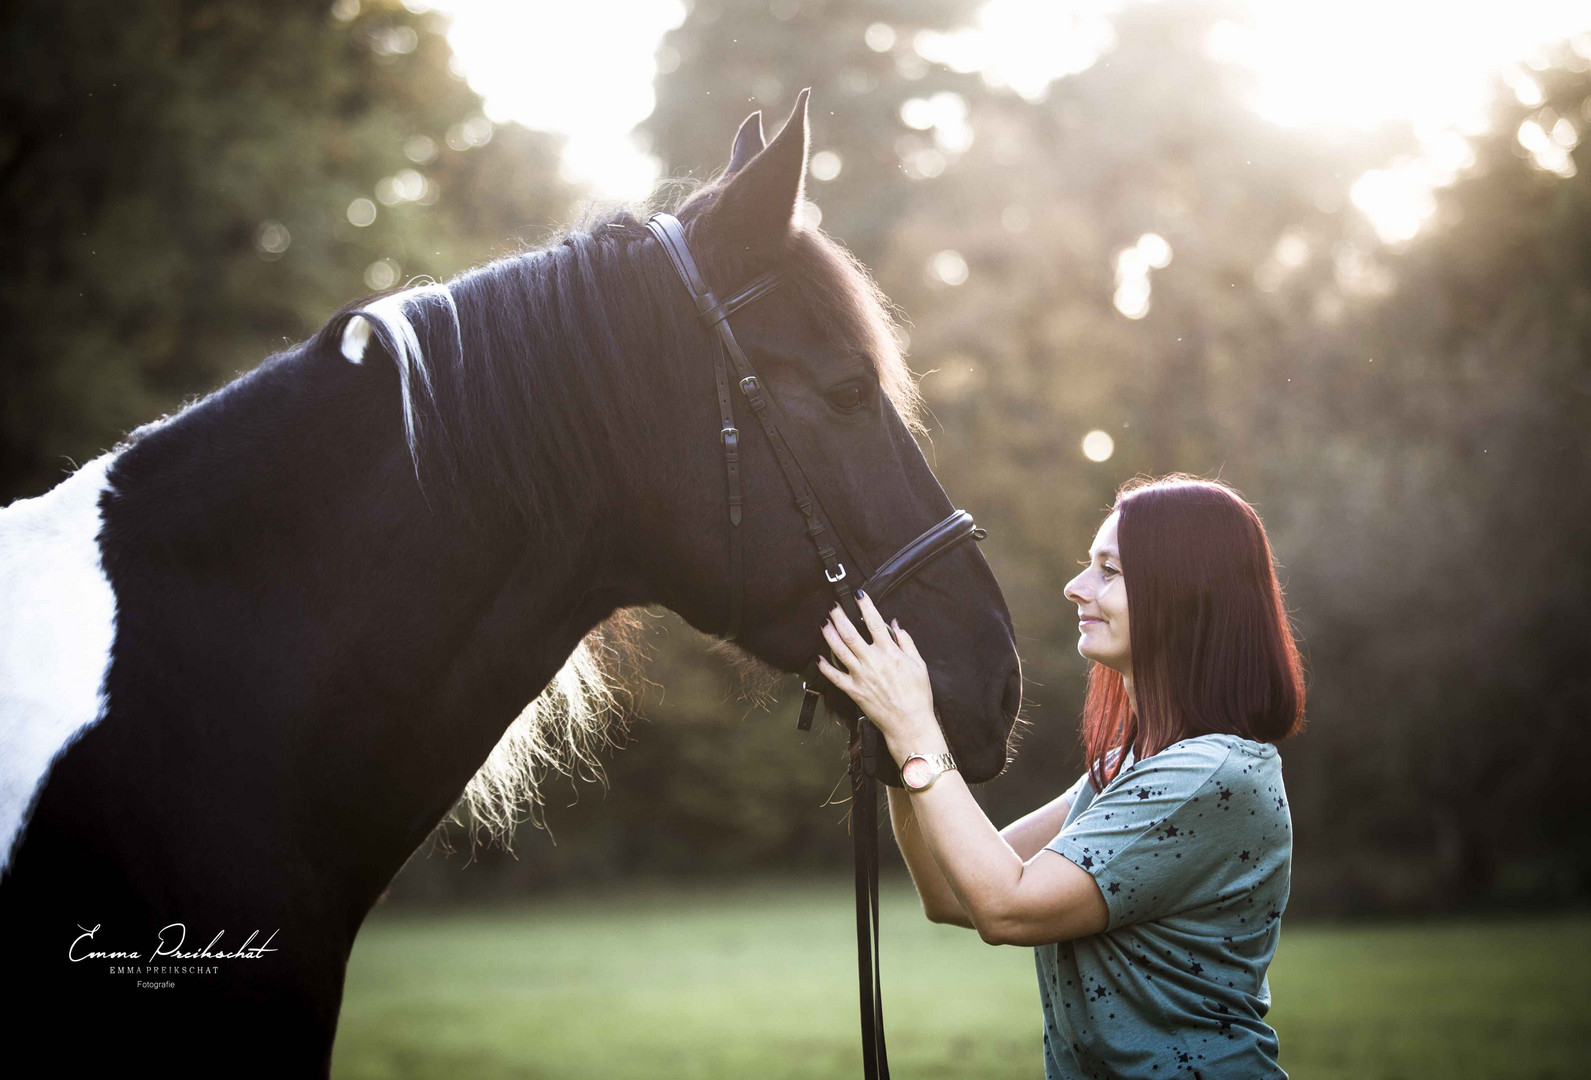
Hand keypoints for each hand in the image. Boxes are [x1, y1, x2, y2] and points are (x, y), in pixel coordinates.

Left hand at [817, 592, 947, 761]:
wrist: (910, 723)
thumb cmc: (917, 696)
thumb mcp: (919, 664)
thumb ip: (906, 642)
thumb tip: (896, 624)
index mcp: (889, 653)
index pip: (874, 623)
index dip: (865, 606)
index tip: (858, 594)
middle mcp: (872, 662)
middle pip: (850, 634)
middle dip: (839, 617)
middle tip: (832, 606)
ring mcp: (861, 676)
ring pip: (839, 651)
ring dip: (829, 635)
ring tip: (824, 623)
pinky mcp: (854, 691)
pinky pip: (835, 677)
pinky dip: (824, 667)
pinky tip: (817, 657)